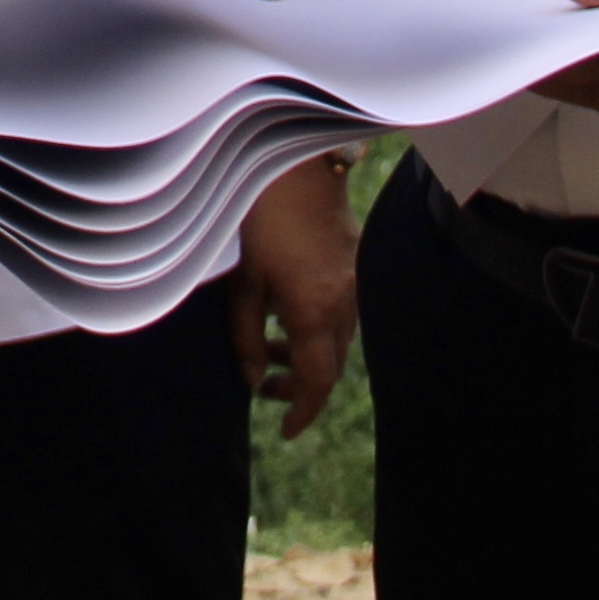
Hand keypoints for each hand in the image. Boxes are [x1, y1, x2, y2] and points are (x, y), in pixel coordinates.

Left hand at [228, 154, 359, 436]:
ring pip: (337, 341)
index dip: (302, 412)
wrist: (300, 168)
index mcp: (316, 314)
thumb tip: (252, 380)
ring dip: (307, 354)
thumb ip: (245, 337)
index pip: (317, 383)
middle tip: (266, 389)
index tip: (286, 431)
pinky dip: (317, 328)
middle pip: (330, 367)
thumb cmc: (262, 222)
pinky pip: (341, 314)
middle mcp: (344, 306)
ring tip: (271, 351)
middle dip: (300, 385)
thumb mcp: (243, 283)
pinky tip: (288, 315)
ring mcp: (354, 286)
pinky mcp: (355, 267)